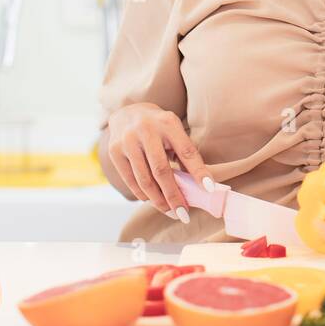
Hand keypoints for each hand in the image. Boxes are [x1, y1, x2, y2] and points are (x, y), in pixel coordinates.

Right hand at [106, 102, 213, 220]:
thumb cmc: (159, 127)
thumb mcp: (175, 132)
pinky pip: (130, 180)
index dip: (198, 171)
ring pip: (144, 179)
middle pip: (162, 170)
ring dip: (158, 200)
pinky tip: (152, 201)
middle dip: (174, 195)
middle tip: (184, 213)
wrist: (128, 112)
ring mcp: (128, 141)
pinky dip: (142, 194)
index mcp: (168, 123)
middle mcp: (147, 130)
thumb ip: (184, 154)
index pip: (187, 151)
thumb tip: (198, 186)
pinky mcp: (114, 151)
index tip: (209, 189)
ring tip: (170, 211)